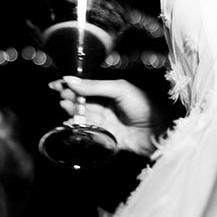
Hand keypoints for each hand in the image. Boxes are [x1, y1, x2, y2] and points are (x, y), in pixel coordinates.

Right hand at [49, 76, 165, 156]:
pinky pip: (89, 131)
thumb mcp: (120, 89)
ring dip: (73, 111)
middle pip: (84, 101)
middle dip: (71, 98)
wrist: (159, 130)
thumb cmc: (146, 105)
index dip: (72, 85)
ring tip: (65, 106)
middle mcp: (108, 106)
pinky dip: (79, 127)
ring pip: (84, 115)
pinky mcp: (107, 136)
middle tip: (62, 95)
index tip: (57, 84)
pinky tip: (71, 122)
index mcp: (112, 91)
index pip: (88, 87)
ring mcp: (107, 121)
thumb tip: (72, 81)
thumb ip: (95, 86)